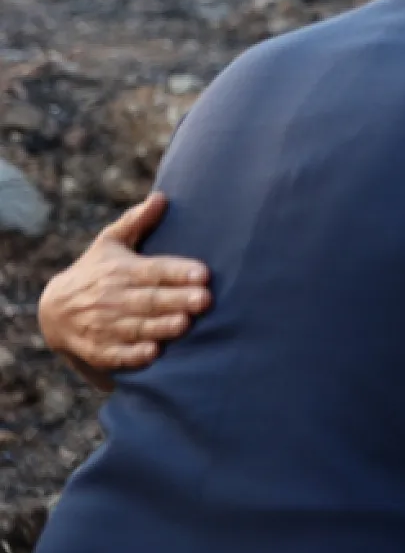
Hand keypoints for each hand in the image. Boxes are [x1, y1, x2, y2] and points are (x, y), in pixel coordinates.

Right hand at [38, 192, 210, 384]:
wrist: (52, 310)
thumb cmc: (95, 272)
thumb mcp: (110, 243)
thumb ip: (136, 221)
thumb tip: (162, 197)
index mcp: (122, 270)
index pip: (154, 270)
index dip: (178, 271)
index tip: (204, 273)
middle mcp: (113, 297)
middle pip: (149, 299)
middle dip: (176, 300)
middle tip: (204, 300)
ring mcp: (103, 324)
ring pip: (136, 326)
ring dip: (160, 326)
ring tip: (184, 324)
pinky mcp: (98, 349)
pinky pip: (115, 354)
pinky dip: (132, 355)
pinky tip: (152, 354)